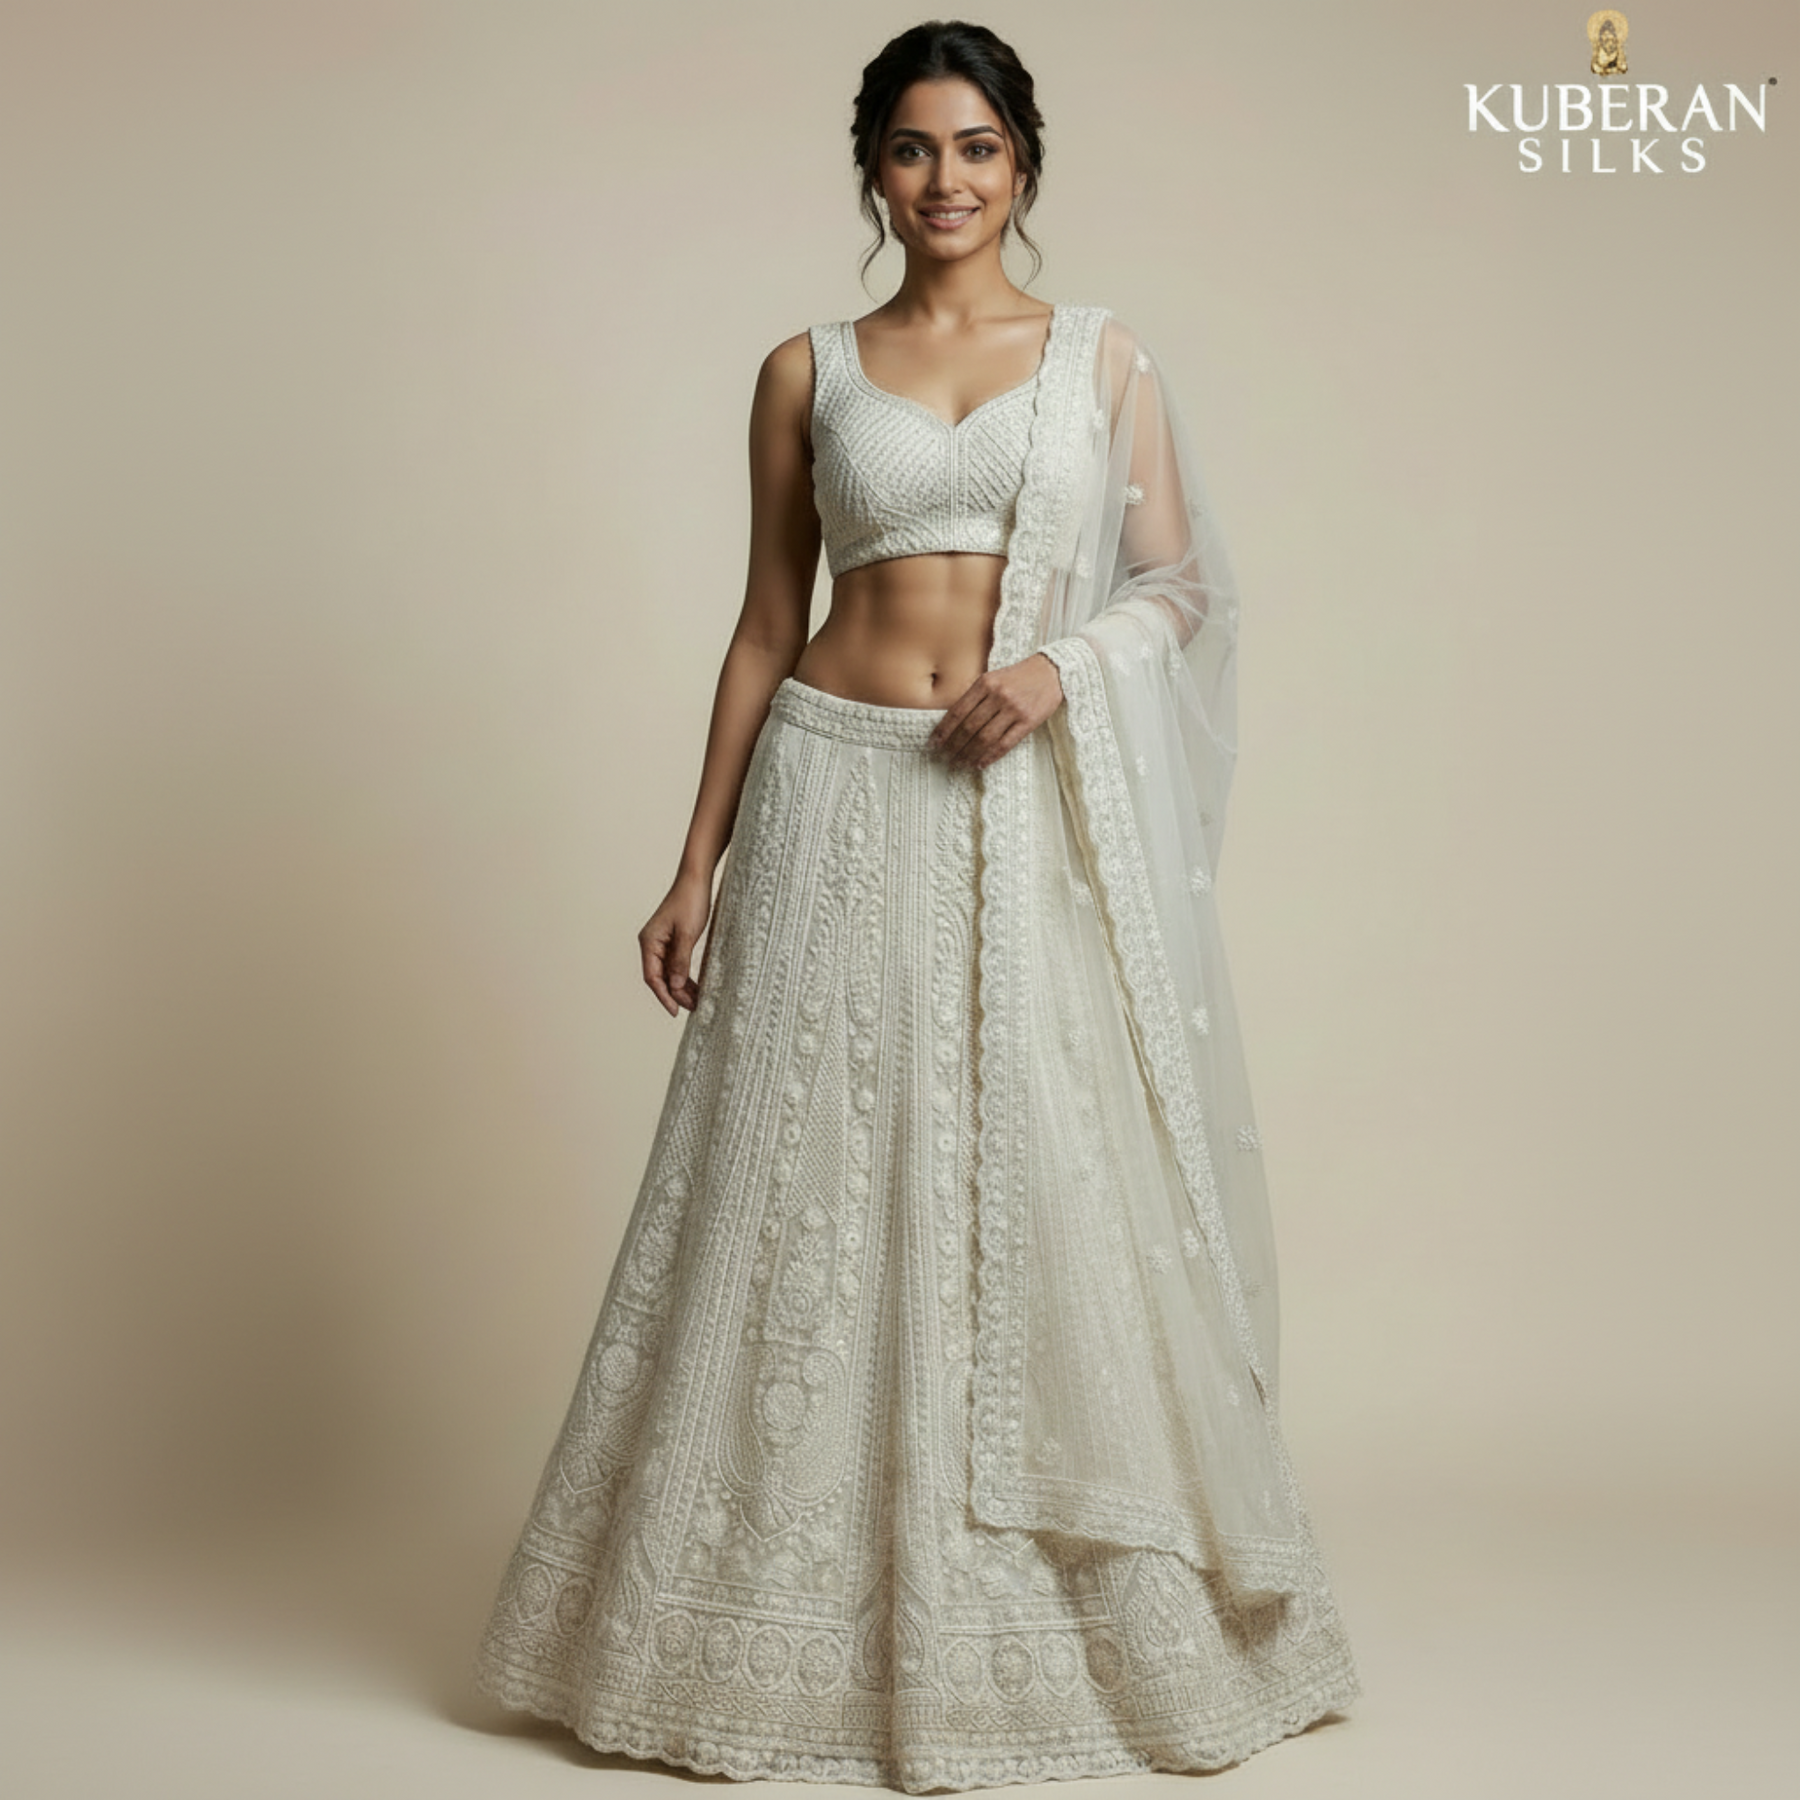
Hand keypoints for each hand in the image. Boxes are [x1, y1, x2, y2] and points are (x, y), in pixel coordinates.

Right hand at [638, 869, 712, 1015]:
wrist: (696, 879)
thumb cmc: (690, 901)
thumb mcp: (688, 934)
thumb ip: (680, 961)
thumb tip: (676, 985)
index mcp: (649, 942)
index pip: (652, 977)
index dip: (664, 996)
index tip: (676, 1011)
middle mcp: (652, 943)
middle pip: (660, 977)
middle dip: (675, 994)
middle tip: (693, 1008)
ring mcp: (662, 942)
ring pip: (669, 972)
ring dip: (681, 987)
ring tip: (697, 1002)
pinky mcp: (673, 940)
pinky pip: (676, 964)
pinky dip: (685, 976)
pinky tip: (696, 986)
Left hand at [926, 652, 1063, 771]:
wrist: (1052, 671)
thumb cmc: (1018, 677)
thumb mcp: (993, 678)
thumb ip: (975, 696)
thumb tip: (952, 722)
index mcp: (985, 683)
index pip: (958, 711)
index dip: (943, 730)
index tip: (933, 743)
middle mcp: (998, 696)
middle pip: (969, 727)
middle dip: (954, 745)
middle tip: (945, 757)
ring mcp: (1014, 709)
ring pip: (985, 738)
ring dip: (969, 754)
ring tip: (960, 763)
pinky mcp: (1028, 721)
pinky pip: (1005, 744)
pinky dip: (990, 756)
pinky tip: (980, 764)